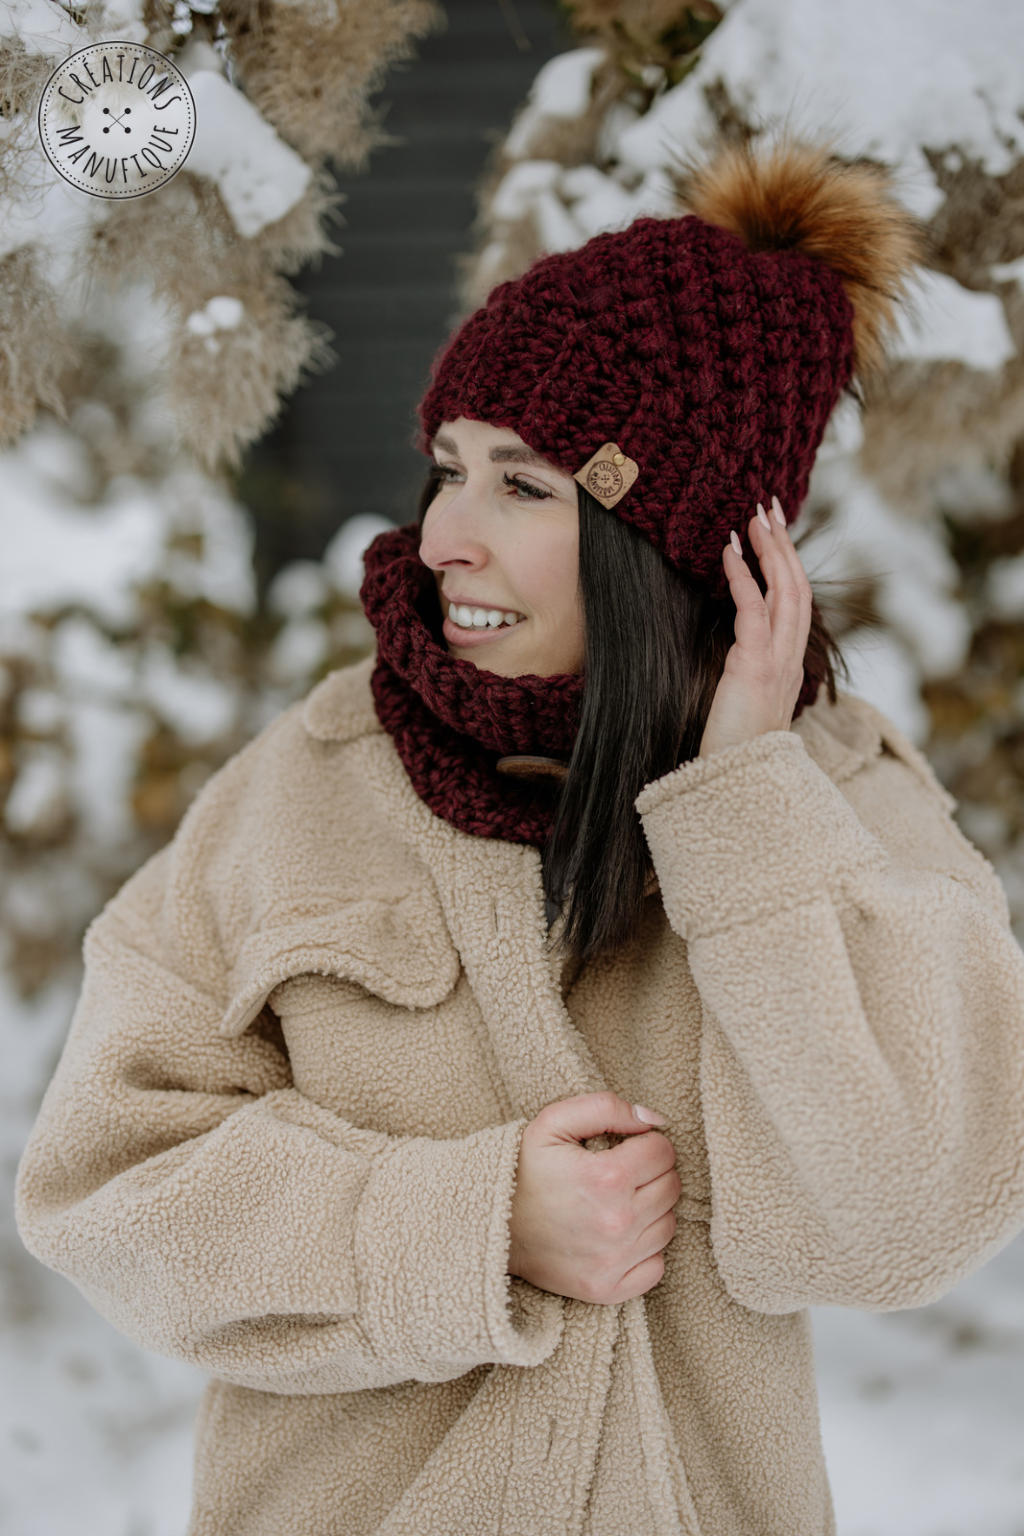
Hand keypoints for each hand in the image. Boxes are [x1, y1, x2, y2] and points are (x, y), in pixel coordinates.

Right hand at [507, 1091, 680, 1304]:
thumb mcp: (553, 1122)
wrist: (489, 1226)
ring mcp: (613, 1261)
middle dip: (651, 1173)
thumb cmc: (523, 1169)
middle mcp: (616, 1223)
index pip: (664, 1152)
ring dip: (651, 1210)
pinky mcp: (607, 1290)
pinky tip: (620, 1236)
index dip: (647, 1144)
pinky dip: (645, 1251)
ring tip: (618, 1203)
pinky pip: (656, 1267)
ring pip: (668, 1225)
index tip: (625, 1148)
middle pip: (671, 1187)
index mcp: (607, 1178)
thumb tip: (656, 1121)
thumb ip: (607, 1107)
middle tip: (621, 1174)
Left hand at [698, 497, 812, 758]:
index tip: (775, 533)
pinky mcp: (754, 666)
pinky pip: (752, 609)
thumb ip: (745, 674)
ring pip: (784, 592)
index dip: (788, 565)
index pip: (796, 604)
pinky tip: (728, 550)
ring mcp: (777, 661)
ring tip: (755, 517)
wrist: (738, 783)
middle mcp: (791, 659)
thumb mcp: (744, 704)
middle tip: (769, 507)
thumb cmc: (733, 749)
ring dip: (770, 550)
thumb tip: (732, 654)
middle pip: (796, 588)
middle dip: (784, 544)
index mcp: (790, 665)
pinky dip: (742, 576)